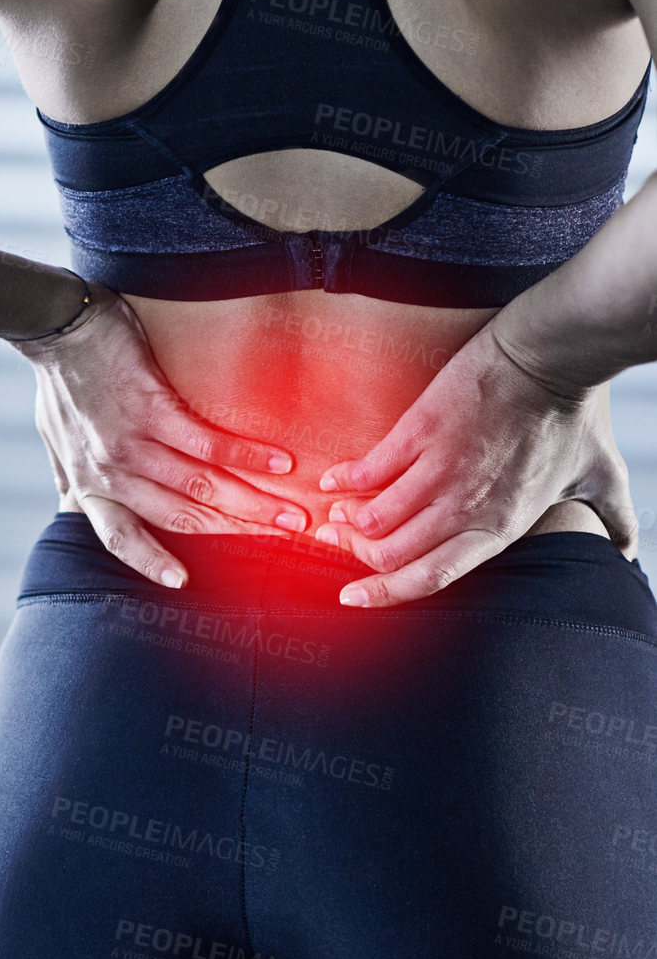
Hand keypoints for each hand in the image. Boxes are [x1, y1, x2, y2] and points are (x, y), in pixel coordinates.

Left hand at [11, 283, 310, 587]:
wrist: (55, 327)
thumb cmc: (58, 381)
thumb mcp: (54, 439)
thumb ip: (70, 475)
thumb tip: (70, 503)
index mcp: (90, 484)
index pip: (121, 537)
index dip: (152, 562)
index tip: (183, 582)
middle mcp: (113, 473)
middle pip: (183, 515)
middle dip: (238, 530)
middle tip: (284, 539)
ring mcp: (133, 443)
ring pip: (202, 485)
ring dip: (252, 501)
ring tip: (292, 512)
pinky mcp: (152, 408)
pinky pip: (206, 441)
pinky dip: (246, 454)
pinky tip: (279, 461)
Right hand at [314, 321, 638, 606]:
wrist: (549, 359)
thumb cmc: (573, 416)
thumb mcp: (600, 477)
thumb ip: (614, 519)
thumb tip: (631, 550)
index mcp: (498, 527)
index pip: (431, 577)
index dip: (387, 594)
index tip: (356, 599)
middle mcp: (463, 508)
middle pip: (393, 552)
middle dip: (360, 557)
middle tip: (342, 546)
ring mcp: (438, 470)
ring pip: (376, 517)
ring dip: (349, 522)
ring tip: (335, 517)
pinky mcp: (419, 432)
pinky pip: (370, 469)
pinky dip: (346, 480)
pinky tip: (332, 481)